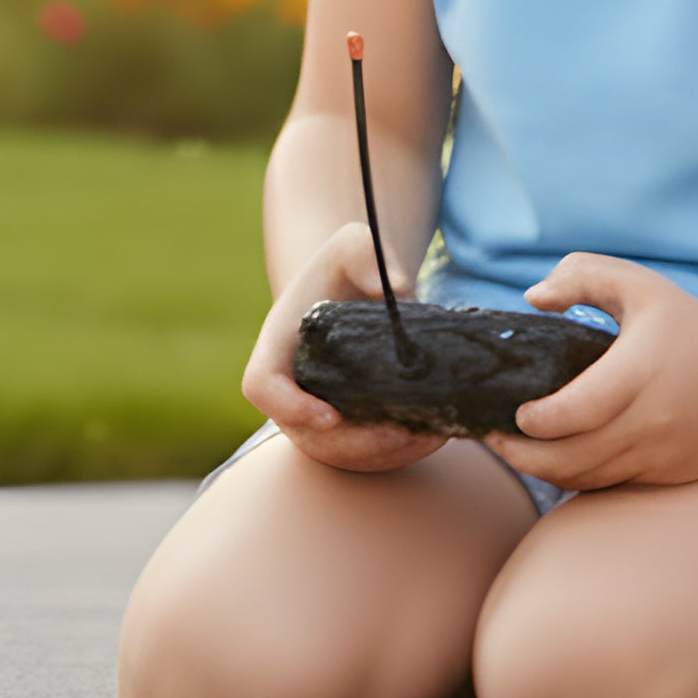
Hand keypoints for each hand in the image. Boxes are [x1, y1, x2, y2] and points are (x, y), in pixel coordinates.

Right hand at [241, 223, 440, 473]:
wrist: (353, 289)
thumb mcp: (352, 244)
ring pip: (342, 452)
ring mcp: (317, 412)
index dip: (290, 407)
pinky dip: (401, 451)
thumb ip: (363, 254)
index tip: (332, 414)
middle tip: (402, 433)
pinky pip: (367, 453)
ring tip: (429, 434)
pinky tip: (435, 433)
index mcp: (278, 347)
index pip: (263, 387)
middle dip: (356, 443)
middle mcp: (291, 387)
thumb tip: (395, 290)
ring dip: (384, 453)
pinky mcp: (349, 425)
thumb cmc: (347, 267)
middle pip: (309, 434)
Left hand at [494, 257, 697, 492]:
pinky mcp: (674, 474)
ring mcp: (665, 454)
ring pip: (588, 479)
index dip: (532, 423)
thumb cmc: (686, 320)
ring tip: (522, 450)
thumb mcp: (637, 284)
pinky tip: (566, 456)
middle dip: (521, 456)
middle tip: (495, 440)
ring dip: (548, 470)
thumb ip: (581, 275)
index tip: (514, 412)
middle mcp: (652, 420)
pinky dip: (584, 475)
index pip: (571, 414)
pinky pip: (615, 484)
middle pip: (569, 460)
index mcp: (638, 372)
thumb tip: (533, 298)